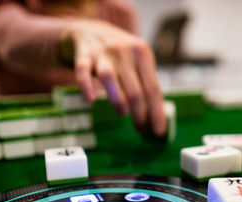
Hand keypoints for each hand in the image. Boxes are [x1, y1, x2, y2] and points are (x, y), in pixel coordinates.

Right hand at [59, 19, 165, 136]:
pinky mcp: (83, 55)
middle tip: (141, 130)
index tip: (158, 131)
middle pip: (134, 89)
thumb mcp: (139, 61)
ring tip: (123, 114)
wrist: (92, 30)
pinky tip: (91, 99)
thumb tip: (158, 115)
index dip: (156, 112)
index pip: (153, 88)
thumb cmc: (121, 53)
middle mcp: (124, 51)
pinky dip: (86, 85)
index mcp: (142, 53)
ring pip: (110, 79)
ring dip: (118, 101)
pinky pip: (83, 71)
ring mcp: (102, 53)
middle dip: (140, 114)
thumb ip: (147, 83)